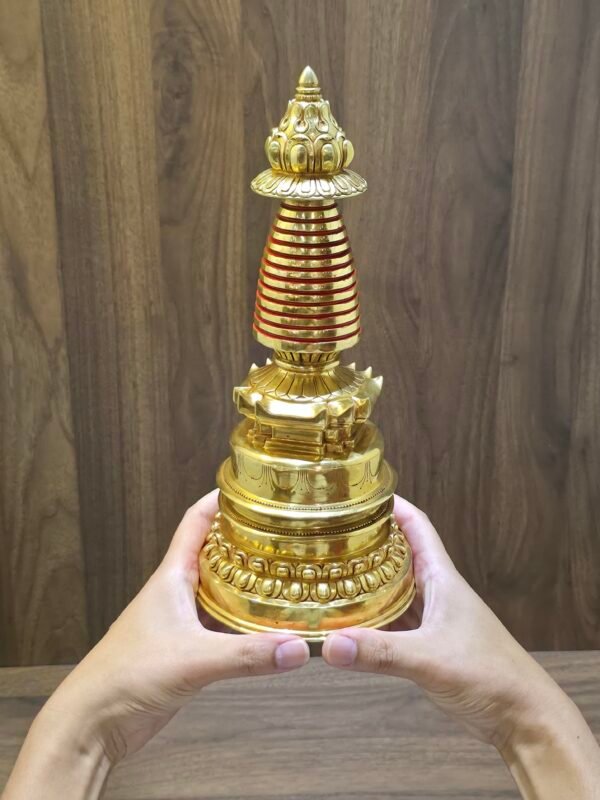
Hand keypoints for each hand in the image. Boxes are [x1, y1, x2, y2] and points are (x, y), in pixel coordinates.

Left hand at [4, 491, 309, 798]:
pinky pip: (221, 623)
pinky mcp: (185, 649)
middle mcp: (176, 592)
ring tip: (285, 571)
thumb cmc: (128, 676)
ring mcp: (180, 621)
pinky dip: (244, 619)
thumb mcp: (194, 660)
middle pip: (214, 552)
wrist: (94, 723)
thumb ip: (247, 654)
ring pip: (220, 588)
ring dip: (247, 580)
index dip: (220, 499)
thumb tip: (299, 648)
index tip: (252, 487)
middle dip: (245, 538)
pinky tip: (267, 625)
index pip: (195, 521)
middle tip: (284, 530)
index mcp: (171, 577)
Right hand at [322, 496, 599, 798]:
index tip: (363, 494)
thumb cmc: (490, 677)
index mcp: (443, 579)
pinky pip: (396, 622)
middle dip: (371, 542)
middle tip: (336, 534)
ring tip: (335, 571)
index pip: (418, 527)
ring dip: (370, 581)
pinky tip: (352, 623)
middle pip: (401, 555)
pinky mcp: (431, 646)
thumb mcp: (429, 659)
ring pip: (397, 589)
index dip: (394, 506)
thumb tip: (330, 644)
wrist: (523, 717)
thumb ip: (379, 652)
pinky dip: (375, 618)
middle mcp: (439, 593)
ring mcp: (436, 620)